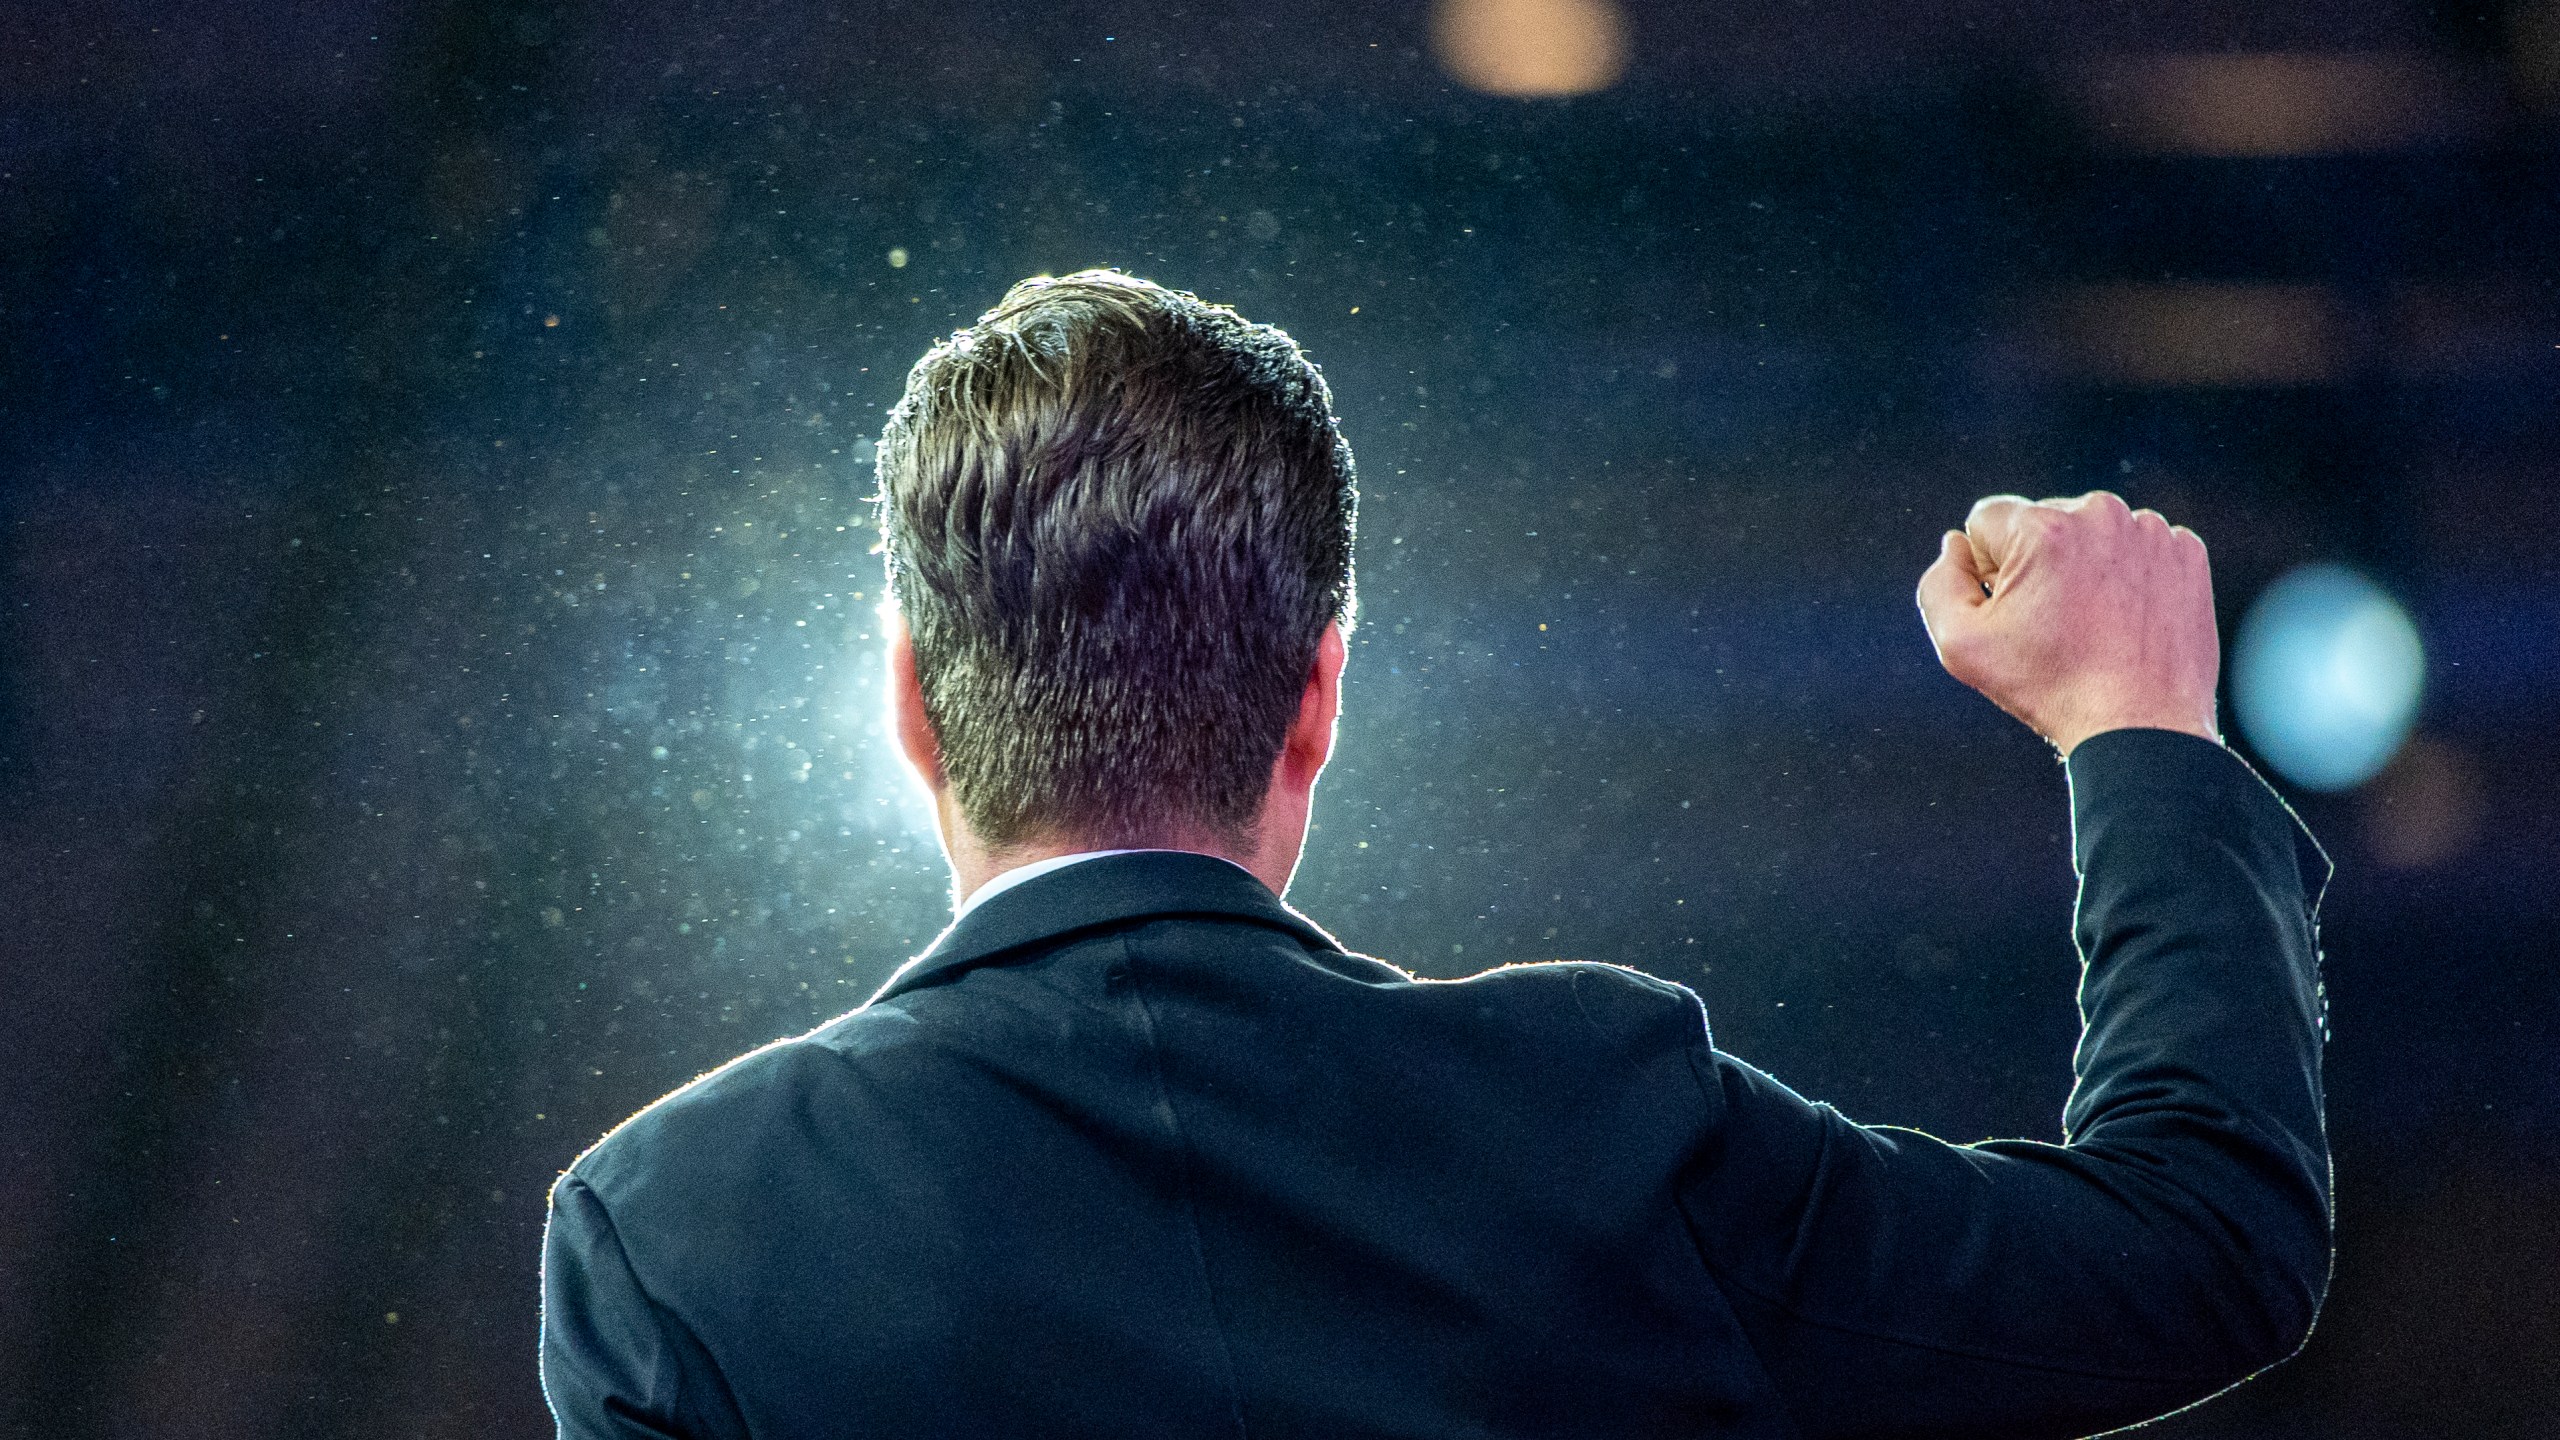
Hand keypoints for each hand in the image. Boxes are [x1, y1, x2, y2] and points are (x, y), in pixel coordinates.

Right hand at [1915, 491, 2219, 756]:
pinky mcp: (2186, 555)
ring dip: (2084, 565)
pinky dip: (2129, 575)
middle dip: (2037, 561)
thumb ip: (1939, 583)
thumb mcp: (1961, 644)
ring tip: (2093, 624)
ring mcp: (2151, 532)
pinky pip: (2139, 548)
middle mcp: (2100, 514)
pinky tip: (2126, 619)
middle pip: (2042, 521)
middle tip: (2053, 623)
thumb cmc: (2048, 687)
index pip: (1987, 521)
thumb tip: (1956, 546)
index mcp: (2043, 527)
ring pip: (2092, 533)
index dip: (1986, 568)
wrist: (2142, 726)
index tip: (2012, 609)